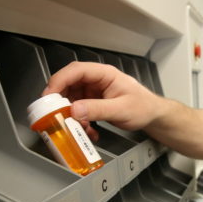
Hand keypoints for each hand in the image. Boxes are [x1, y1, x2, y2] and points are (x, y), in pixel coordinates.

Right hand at [42, 62, 161, 139]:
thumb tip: (75, 110)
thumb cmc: (143, 107)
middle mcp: (98, 80)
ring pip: (73, 99)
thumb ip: (98, 109)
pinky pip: (80, 110)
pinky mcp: (94, 102)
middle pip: (70, 84)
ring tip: (80, 127)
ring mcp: (95, 91)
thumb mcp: (121, 109)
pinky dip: (81, 121)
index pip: (76, 71)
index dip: (60, 80)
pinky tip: (89, 130)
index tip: (50, 95)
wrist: (152, 115)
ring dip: (72, 114)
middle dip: (62, 100)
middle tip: (56, 114)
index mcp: (105, 74)